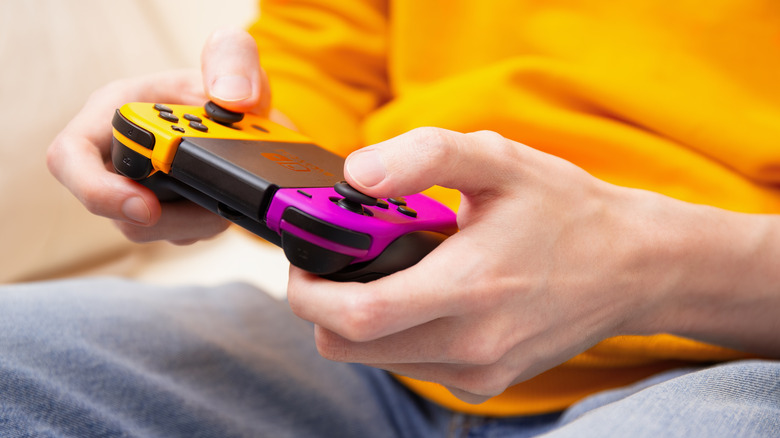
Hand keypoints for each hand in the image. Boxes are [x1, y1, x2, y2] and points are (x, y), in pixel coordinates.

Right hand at [47, 28, 268, 243]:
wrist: (248, 113)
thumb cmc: (221, 82)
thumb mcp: (232, 56)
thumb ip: (232, 59)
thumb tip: (233, 99)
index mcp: (117, 110)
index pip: (71, 156)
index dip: (96, 190)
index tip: (147, 208)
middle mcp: (118, 155)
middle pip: (114, 210)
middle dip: (169, 218)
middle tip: (214, 210)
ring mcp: (139, 188)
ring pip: (152, 229)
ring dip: (197, 222)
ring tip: (229, 194)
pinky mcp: (165, 211)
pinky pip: (180, 234)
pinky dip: (209, 223)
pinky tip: (227, 200)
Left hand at [287, 128, 673, 402]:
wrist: (634, 267)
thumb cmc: (565, 210)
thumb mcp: (497, 160)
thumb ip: (423, 156)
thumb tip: (358, 175)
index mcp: (469, 286)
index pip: (355, 317)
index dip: (309, 292)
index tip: (303, 261)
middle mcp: (471, 344)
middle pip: (349, 347)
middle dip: (322, 307)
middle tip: (336, 263)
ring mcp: (480, 371)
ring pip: (375, 359)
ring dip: (360, 320)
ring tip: (388, 272)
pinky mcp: (486, 383)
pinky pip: (411, 366)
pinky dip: (396, 335)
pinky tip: (423, 296)